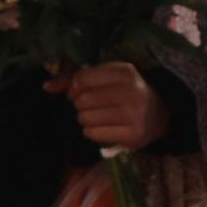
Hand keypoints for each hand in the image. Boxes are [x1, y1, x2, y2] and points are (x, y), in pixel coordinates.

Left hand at [47, 62, 169, 150]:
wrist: (159, 114)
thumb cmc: (126, 92)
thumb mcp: (107, 78)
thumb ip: (76, 79)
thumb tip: (46, 86)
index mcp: (125, 72)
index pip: (83, 78)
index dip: (74, 87)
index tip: (80, 91)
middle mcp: (131, 91)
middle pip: (83, 100)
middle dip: (80, 105)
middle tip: (90, 106)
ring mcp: (133, 114)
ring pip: (86, 118)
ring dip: (85, 119)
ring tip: (98, 116)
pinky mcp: (132, 135)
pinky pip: (93, 134)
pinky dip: (93, 132)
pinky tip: (104, 127)